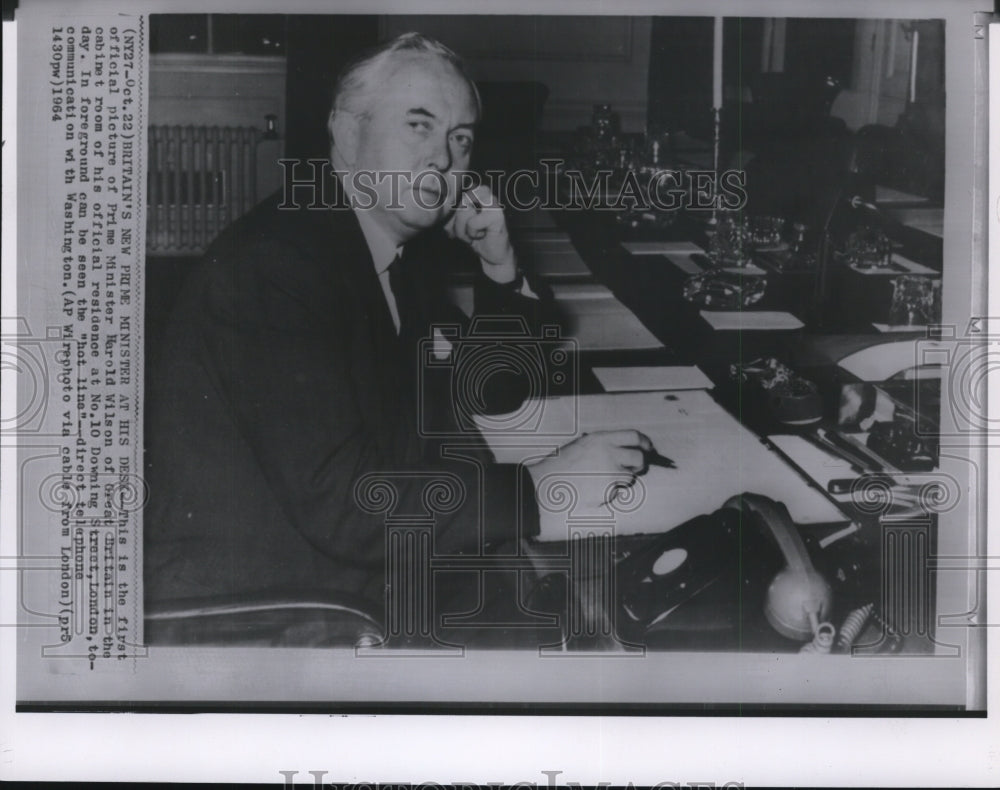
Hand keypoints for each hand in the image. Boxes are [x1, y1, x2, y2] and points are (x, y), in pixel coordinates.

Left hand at [444, 184, 516, 282]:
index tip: (455, 226)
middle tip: (466, 231)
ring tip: (473, 233)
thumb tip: (438, 207)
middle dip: (456, 223)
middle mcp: (482, 190)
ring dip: (463, 229)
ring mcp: (492, 200)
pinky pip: (472, 223)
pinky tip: (482, 235)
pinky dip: (473, 233)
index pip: (449, 195)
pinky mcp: (497, 213)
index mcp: (471, 189)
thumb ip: (446, 211)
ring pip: (464, 211)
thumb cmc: (472, 235)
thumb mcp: (453, 222)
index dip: (448, 215)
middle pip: (455, 203)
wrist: (491, 253)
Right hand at [526, 430, 653, 512]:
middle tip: (634, 468)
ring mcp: (609, 473)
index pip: (634, 436)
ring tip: (602, 479)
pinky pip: (616, 491)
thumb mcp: (582, 444)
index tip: (648, 448)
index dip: (644, 443)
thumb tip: (624, 449)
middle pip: (639, 458)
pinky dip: (608, 491)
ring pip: (629, 478)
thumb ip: (604, 444)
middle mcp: (609, 454)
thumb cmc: (561, 464)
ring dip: (621, 479)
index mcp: (601, 439)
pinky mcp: (607, 491)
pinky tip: (593, 488)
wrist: (547, 483)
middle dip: (639, 464)